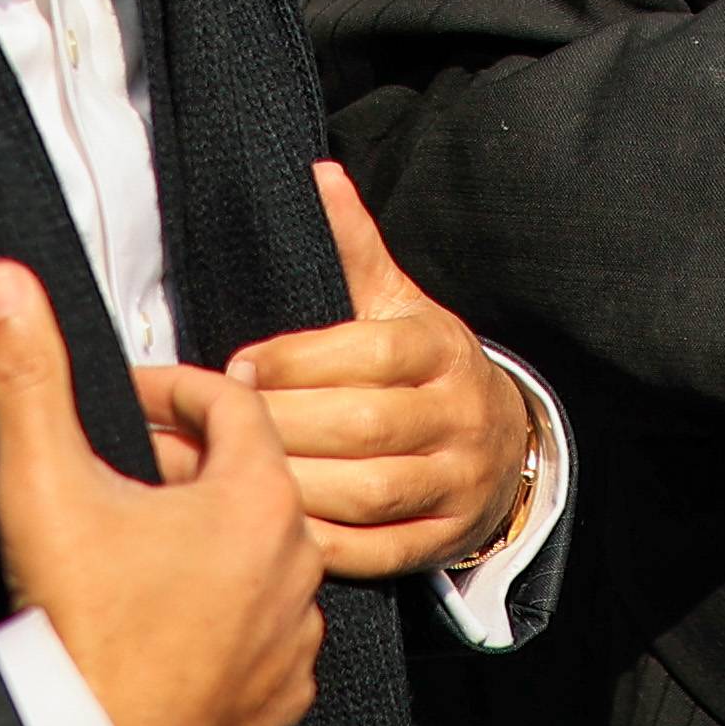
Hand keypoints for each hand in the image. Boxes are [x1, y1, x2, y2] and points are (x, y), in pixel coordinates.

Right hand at [0, 259, 323, 725]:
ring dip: (211, 544)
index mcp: (259, 496)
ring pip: (261, 558)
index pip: (232, 403)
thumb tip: (2, 277)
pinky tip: (171, 618)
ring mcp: (298, 635)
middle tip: (122, 473)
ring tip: (140, 549)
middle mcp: (300, 560)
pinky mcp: (285, 698)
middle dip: (189, 467)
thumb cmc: (69, 617)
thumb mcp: (41, 483)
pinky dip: (227, 616)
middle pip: (250, 481)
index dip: (173, 390)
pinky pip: (267, 633)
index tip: (126, 398)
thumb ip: (26, 375)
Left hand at [234, 163, 540, 579]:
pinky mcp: (445, 536)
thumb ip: (355, 250)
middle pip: (366, 425)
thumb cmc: (425, 369)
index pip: (370, 353)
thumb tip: (318, 176)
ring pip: (372, 491)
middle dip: (285, 425)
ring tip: (238, 476)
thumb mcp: (398, 305)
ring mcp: (459, 479)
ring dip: (297, 485)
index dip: (297, 362)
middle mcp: (460, 413)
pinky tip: (278, 529)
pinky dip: (327, 544)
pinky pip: (382, 550)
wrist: (503, 445)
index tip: (238, 368)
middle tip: (222, 426)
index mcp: (443, 348)